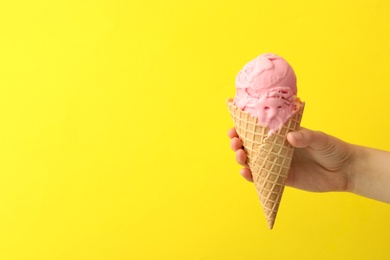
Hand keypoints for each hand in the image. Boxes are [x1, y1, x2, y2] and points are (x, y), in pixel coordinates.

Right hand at [228, 127, 351, 192]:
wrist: (345, 170)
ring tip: (240, 156)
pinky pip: (263, 179)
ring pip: (253, 162)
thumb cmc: (332, 148)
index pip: (258, 130)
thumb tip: (290, 137)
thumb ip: (306, 137)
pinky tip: (245, 173)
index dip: (243, 129)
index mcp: (281, 135)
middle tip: (235, 143)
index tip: (234, 128)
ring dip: (242, 159)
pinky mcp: (282, 179)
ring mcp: (277, 165)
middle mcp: (275, 149)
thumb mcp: (320, 138)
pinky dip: (252, 177)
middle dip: (238, 144)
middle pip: (250, 146)